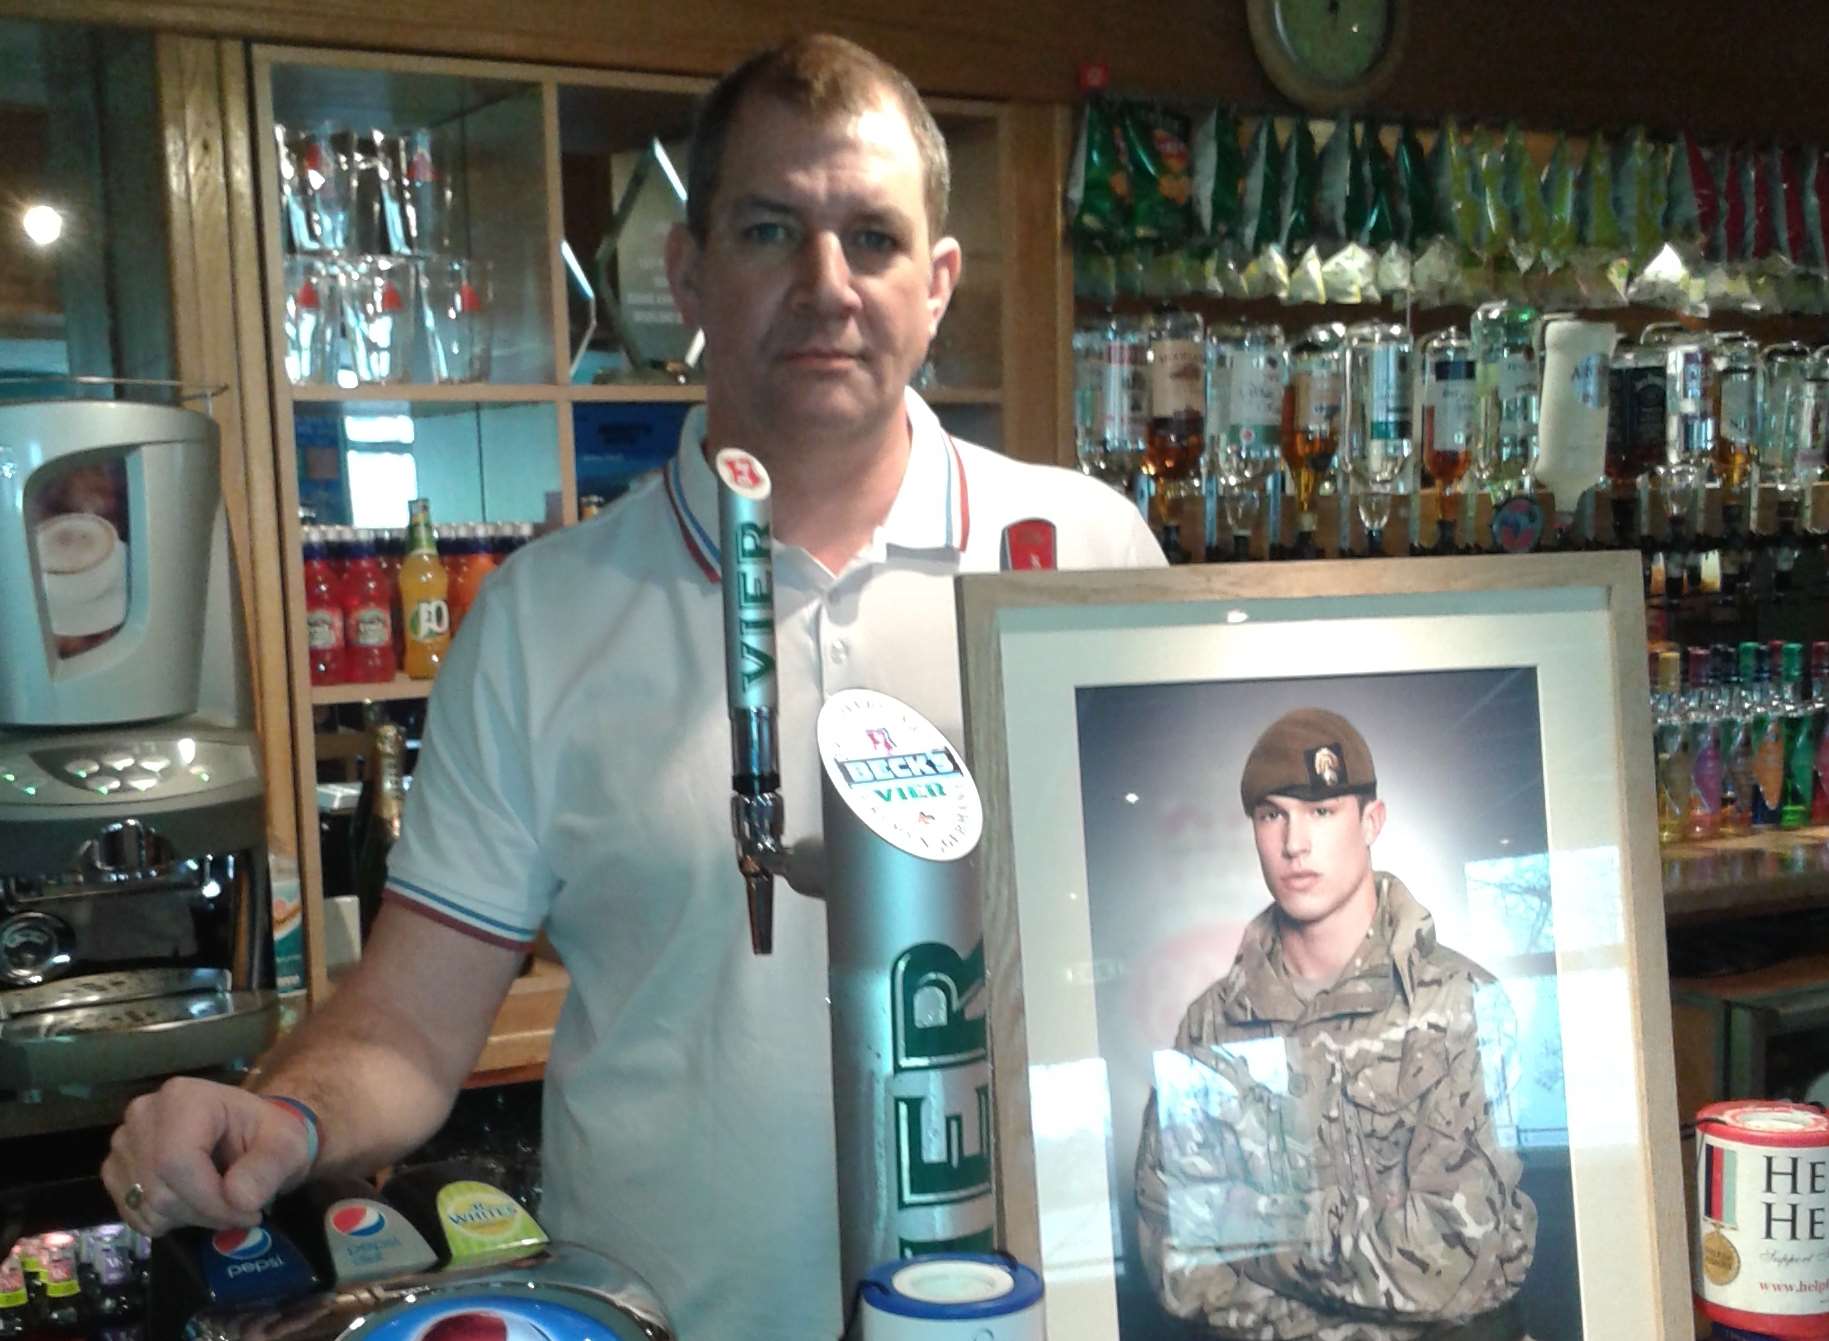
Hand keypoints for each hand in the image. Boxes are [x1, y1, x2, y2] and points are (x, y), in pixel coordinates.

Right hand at [101, 1078, 311, 1236]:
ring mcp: (124, 1142)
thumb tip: (239, 1198)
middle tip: (240, 1212)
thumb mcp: (285, 1146)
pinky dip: (167, 1220)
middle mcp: (144, 1114)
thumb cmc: (267, 1135)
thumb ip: (268, 1168)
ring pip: (146, 1206)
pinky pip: (134, 1213)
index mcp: (183, 1098)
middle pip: (159, 1189)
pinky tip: (192, 1200)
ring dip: (188, 1218)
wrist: (249, 1135)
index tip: (247, 1213)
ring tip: (218, 1201)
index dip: (210, 1200)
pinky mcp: (116, 1169)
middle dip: (205, 1213)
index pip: (177, 1162)